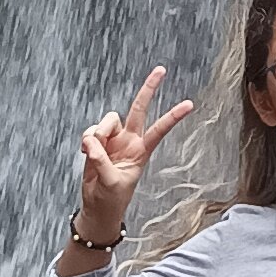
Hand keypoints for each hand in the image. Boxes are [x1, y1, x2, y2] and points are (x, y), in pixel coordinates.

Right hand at [63, 69, 194, 258]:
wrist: (97, 206)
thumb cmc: (111, 198)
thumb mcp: (111, 182)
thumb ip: (101, 160)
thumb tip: (91, 141)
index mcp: (142, 151)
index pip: (160, 129)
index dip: (173, 116)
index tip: (190, 104)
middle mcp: (130, 140)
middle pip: (139, 108)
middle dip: (149, 88)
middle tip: (162, 69)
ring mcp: (114, 139)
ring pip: (108, 120)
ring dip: (98, 132)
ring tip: (92, 151)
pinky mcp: (97, 141)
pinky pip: (91, 130)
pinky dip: (87, 139)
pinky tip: (86, 151)